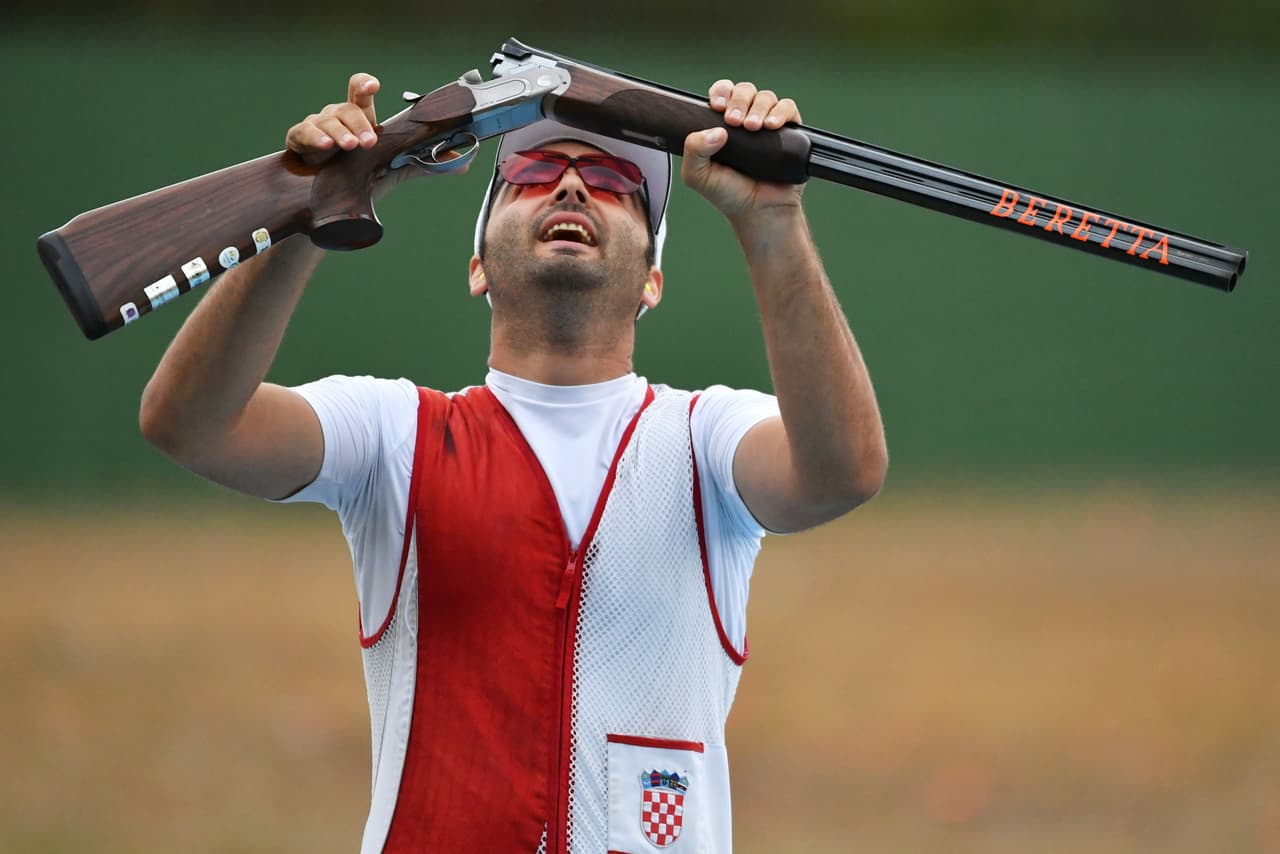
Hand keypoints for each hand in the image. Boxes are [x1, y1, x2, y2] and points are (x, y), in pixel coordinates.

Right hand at [285, 73, 437, 199]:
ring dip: (339, 132)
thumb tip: (462, 164)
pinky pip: (302, 134)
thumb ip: (421, 163)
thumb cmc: (358, 174)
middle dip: (358, 123)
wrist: (327, 201)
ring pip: (326, 120)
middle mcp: (338, 118)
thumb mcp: (390, 167)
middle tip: (368, 141)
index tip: (376, 85)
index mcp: (360, 118)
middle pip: (347, 109)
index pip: (360, 92)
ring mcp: (318, 127)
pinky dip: (313, 138)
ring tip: (348, 146)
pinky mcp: (300, 142)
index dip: (365, 85)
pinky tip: (324, 146)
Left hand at [681, 80, 804, 224]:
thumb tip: (715, 131)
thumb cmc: (728, 194)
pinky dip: (780, 112)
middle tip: (734, 121)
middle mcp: (746, 119)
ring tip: (753, 128)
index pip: (723, 93)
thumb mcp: (697, 175)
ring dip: (758, 107)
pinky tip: (771, 126)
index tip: (717, 106)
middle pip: (744, 90)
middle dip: (739, 101)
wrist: (758, 212)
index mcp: (723, 124)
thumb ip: (693, 150)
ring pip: (766, 97)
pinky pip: (788, 108)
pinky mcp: (790, 132)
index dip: (721, 92)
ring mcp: (768, 124)